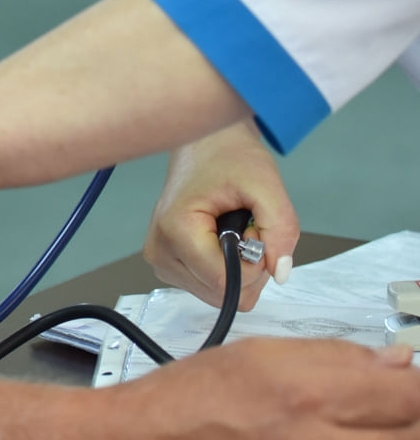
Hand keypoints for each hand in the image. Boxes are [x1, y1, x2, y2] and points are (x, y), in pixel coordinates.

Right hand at [114, 338, 419, 439]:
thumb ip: (331, 356)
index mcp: (307, 395)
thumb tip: (393, 362)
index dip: (415, 382)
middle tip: (397, 400)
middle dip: (413, 416)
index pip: (408, 396)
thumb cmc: (186, 400)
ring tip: (367, 422)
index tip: (407, 374)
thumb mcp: (256, 353)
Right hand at [145, 122, 299, 310]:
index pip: (225, 282)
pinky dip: (227, 269)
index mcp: (174, 231)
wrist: (205, 145)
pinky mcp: (166, 264)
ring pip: (218, 294)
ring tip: (234, 229)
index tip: (255, 227)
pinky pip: (209, 286)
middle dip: (248, 266)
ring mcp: (159, 261)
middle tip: (247, 226)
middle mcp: (159, 252)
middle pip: (222, 293)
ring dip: (239, 268)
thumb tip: (280, 273)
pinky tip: (222, 238)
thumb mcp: (267, 186)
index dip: (255, 264)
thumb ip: (281, 229)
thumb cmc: (230, 157)